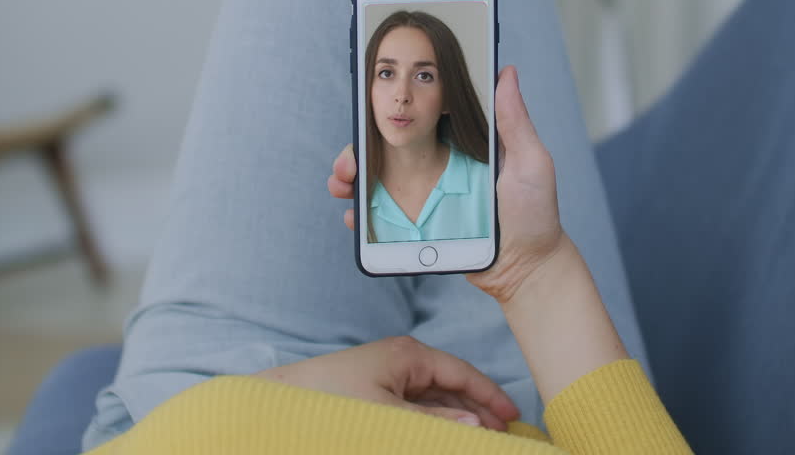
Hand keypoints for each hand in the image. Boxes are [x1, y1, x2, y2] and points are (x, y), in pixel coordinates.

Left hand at [253, 336, 518, 429]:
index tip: (513, 418)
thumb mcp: (390, 415)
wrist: (281, 405)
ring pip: (435, 400)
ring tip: (480, 440)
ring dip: (457, 418)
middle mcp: (402, 361)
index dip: (490, 396)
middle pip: (452, 386)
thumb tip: (476, 426)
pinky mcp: (375, 394)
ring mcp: (388, 377)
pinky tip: (445, 436)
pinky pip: (416, 408)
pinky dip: (434, 421)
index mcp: (409, 355)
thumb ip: (435, 421)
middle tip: (503, 436)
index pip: (462, 373)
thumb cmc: (332, 402)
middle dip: (478, 410)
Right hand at [329, 65, 570, 303]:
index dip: (387, 115)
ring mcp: (426, 197)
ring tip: (342, 185)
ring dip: (352, 180)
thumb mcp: (530, 162)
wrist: (528, 271)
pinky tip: (354, 217)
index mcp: (460, 144)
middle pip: (388, 151)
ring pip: (377, 182)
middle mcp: (438, 167)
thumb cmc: (535, 215)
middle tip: (348, 163)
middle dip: (358, 151)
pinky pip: (382, 220)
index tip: (365, 112)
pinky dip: (362, 217)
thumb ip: (515, 121)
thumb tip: (506, 72)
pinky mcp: (420, 227)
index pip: (417, 121)